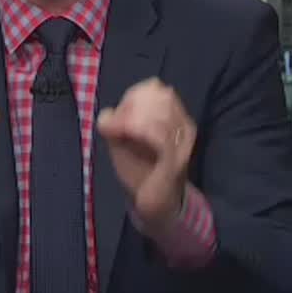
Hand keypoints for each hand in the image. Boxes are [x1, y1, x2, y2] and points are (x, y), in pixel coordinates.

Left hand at [96, 77, 194, 235]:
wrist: (154, 204)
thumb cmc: (140, 169)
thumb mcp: (122, 141)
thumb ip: (114, 123)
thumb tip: (107, 113)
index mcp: (174, 116)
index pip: (155, 87)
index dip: (133, 94)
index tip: (117, 114)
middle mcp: (184, 126)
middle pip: (160, 95)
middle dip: (132, 105)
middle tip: (116, 125)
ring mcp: (183, 143)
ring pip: (161, 112)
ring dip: (133, 118)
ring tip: (119, 131)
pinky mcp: (176, 161)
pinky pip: (160, 136)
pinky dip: (139, 130)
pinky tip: (127, 134)